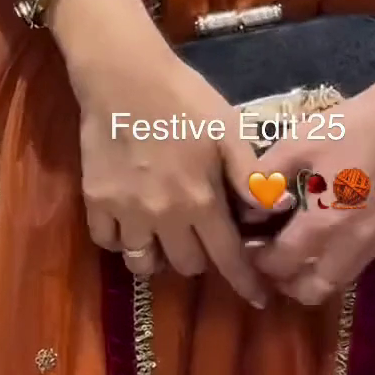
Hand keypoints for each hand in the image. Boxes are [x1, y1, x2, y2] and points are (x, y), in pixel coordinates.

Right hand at [46, 0, 270, 304]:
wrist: (123, 75)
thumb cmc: (184, 98)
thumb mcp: (229, 130)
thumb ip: (251, 176)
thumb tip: (278, 209)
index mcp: (202, 200)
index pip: (228, 258)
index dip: (246, 282)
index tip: (260, 299)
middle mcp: (164, 216)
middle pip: (187, 266)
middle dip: (203, 258)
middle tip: (205, 237)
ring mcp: (125, 211)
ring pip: (144, 263)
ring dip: (160, 257)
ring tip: (167, 237)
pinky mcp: (95, 201)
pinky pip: (108, 242)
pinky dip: (122, 241)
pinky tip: (132, 224)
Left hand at [248, 82, 374, 304]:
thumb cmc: (353, 125)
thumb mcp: (299, 141)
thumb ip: (268, 177)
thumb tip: (250, 206)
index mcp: (325, 221)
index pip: (282, 263)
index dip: (259, 262)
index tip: (250, 248)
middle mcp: (354, 243)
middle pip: (314, 290)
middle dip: (288, 283)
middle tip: (273, 262)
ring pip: (342, 280)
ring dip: (316, 275)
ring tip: (301, 252)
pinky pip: (364, 260)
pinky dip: (343, 257)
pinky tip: (337, 229)